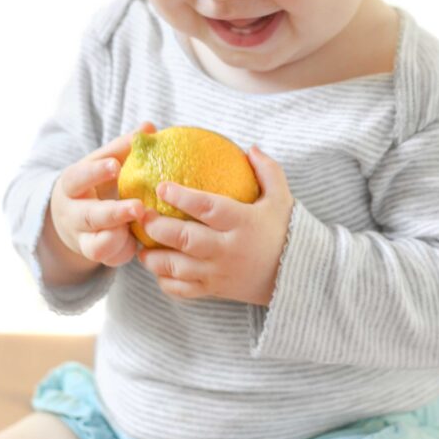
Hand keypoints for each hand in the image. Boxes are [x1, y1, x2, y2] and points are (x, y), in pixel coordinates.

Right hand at [50, 121, 156, 268]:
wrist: (70, 218)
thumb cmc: (95, 183)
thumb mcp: (102, 163)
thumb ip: (123, 147)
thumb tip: (149, 127)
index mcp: (72, 185)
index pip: (78, 178)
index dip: (95, 173)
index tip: (115, 166)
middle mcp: (72, 214)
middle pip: (89, 216)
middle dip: (114, 213)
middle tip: (139, 207)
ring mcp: (82, 238)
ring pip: (96, 245)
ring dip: (119, 237)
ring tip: (139, 227)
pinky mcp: (95, 255)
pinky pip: (110, 259)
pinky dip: (125, 252)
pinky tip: (138, 244)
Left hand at [136, 145, 294, 305]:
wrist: (297, 277)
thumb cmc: (285, 231)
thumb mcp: (282, 198)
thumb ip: (267, 170)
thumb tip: (250, 147)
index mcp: (242, 223)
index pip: (207, 208)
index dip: (182, 197)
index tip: (161, 186)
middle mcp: (227, 249)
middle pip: (185, 239)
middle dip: (158, 227)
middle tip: (142, 215)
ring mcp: (219, 273)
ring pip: (178, 268)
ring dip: (154, 257)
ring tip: (142, 246)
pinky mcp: (215, 290)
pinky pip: (183, 290)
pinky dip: (166, 282)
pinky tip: (157, 269)